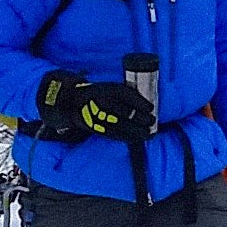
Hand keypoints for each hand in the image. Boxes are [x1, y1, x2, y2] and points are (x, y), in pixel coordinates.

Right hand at [37, 71, 155, 142]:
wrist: (74, 102)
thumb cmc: (100, 94)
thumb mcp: (111, 87)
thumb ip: (127, 94)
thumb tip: (148, 106)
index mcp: (107, 90)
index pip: (126, 96)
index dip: (140, 103)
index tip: (151, 107)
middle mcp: (103, 102)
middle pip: (125, 112)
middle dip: (141, 118)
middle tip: (152, 120)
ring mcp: (100, 116)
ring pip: (122, 125)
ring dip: (138, 131)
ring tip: (149, 133)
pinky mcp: (98, 128)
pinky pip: (115, 134)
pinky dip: (129, 137)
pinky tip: (138, 138)